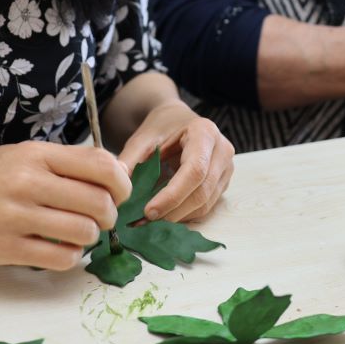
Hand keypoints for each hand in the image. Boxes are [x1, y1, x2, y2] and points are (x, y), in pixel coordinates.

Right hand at [0, 143, 130, 270]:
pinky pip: (61, 258)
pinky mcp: (7, 249)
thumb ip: (63, 164)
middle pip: (99, 202)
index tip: (119, 192)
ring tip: (77, 232)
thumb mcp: (21, 155)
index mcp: (35, 155)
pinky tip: (61, 248)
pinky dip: (71, 256)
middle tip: (100, 218)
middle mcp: (27, 182)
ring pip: (84, 232)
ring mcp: (16, 217)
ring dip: (90, 236)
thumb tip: (113, 176)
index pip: (100, 164)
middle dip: (110, 214)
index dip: (122, 182)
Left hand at [117, 101, 233, 222]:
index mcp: (205, 132)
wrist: (178, 121)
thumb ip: (129, 160)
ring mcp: (226, 168)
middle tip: (143, 222)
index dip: (173, 195)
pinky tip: (164, 216)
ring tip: (149, 222)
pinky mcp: (223, 183)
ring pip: (205, 203)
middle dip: (173, 211)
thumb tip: (118, 189)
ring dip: (177, 217)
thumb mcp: (142, 138)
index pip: (194, 170)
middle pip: (202, 191)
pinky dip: (184, 215)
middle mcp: (222, 151)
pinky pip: (206, 206)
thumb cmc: (161, 127)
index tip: (148, 211)